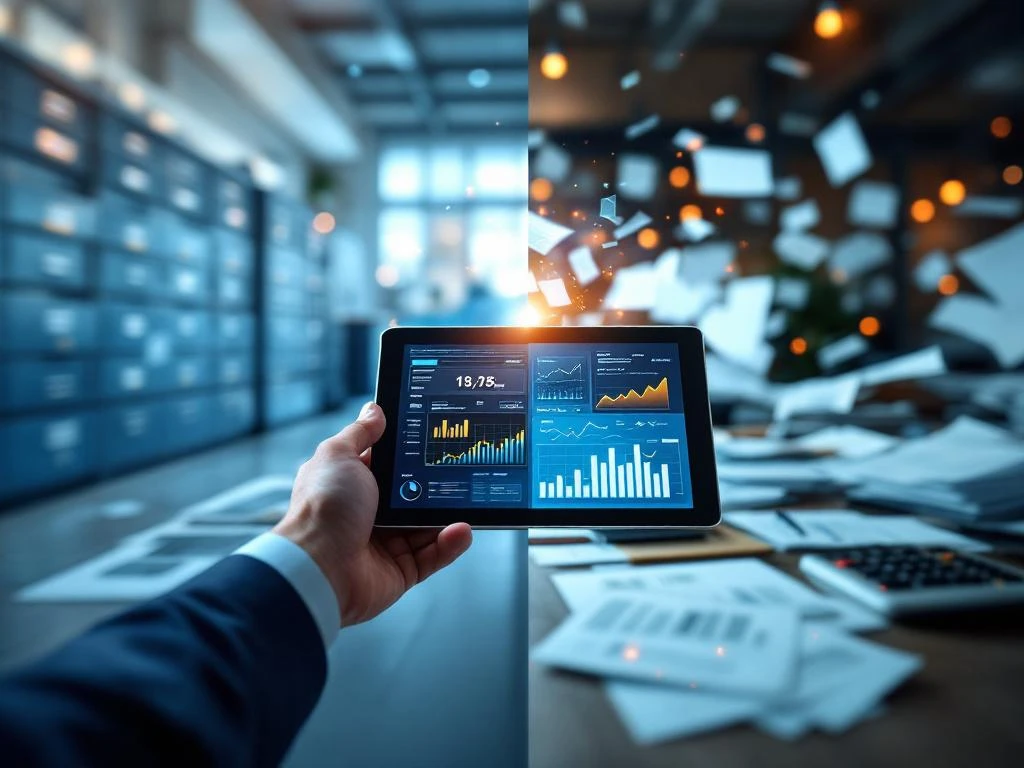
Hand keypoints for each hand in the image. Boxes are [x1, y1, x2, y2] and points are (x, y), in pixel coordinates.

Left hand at [274, 402, 472, 625]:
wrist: (319, 566)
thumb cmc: (323, 509)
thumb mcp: (339, 456)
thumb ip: (361, 433)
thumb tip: (375, 410)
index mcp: (352, 485)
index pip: (388, 465)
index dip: (409, 453)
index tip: (434, 440)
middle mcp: (369, 514)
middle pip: (413, 496)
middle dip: (435, 486)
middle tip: (458, 471)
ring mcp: (385, 543)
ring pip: (428, 527)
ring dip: (448, 516)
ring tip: (467, 502)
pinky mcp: (400, 571)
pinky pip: (432, 556)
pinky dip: (449, 544)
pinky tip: (461, 530)